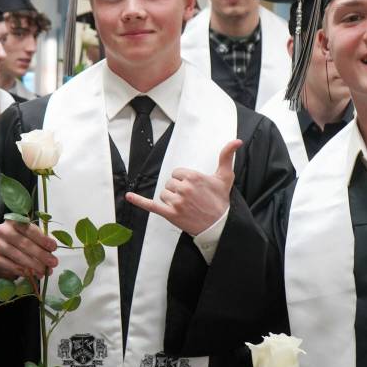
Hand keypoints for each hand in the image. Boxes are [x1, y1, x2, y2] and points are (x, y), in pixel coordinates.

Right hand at [0, 220, 57, 279]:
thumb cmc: (19, 237)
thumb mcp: (28, 233)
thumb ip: (39, 240)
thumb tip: (51, 251)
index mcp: (13, 221)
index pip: (29, 229)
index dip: (42, 239)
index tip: (53, 247)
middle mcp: (3, 231)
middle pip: (23, 243)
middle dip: (40, 254)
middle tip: (53, 263)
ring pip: (16, 255)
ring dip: (33, 265)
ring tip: (44, 271)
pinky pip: (8, 265)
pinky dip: (21, 271)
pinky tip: (31, 274)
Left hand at [126, 139, 240, 235]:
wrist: (220, 225)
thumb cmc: (221, 201)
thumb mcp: (225, 177)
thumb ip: (227, 156)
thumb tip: (237, 141)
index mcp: (193, 177)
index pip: (177, 173)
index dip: (183, 180)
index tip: (193, 188)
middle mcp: (184, 188)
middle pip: (170, 183)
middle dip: (178, 190)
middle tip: (191, 199)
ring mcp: (176, 202)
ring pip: (164, 194)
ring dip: (171, 200)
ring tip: (185, 206)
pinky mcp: (170, 214)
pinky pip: (151, 205)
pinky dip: (139, 201)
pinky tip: (129, 196)